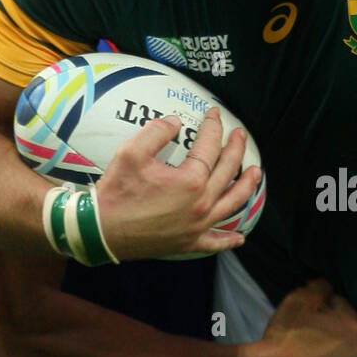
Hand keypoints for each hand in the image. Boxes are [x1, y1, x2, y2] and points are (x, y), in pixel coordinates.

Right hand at [96, 109, 261, 260]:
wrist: (101, 230)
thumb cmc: (116, 192)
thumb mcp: (132, 152)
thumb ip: (157, 132)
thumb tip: (175, 122)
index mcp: (191, 181)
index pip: (210, 147)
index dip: (214, 127)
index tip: (214, 114)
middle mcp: (202, 204)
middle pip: (228, 172)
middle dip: (236, 149)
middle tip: (240, 135)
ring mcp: (198, 226)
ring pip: (233, 205)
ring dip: (247, 186)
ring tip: (255, 172)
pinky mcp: (189, 243)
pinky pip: (216, 241)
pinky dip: (230, 239)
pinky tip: (240, 237)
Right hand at [258, 278, 356, 356]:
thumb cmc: (288, 334)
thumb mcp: (300, 300)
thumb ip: (318, 287)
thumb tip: (326, 286)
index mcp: (352, 324)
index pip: (340, 302)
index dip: (322, 302)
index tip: (307, 307)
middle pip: (342, 323)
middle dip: (328, 320)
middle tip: (305, 322)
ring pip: (339, 342)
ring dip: (327, 338)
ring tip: (305, 339)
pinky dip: (323, 355)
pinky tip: (306, 354)